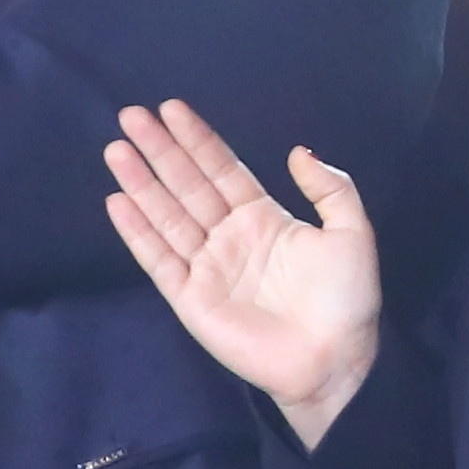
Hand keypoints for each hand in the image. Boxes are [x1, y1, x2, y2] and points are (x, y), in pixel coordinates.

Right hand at [95, 103, 386, 443]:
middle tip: (131, 115)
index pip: (223, 170)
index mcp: (264, 218)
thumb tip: (297, 151)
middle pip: (188, 185)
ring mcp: (207, 266)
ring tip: (117, 150)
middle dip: (161, 151)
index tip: (172, 108)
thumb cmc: (346, 299)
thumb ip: (330, 189)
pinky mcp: (191, 299)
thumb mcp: (352, 233)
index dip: (198, 140)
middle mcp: (230, 236)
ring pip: (167, 216)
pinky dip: (137, 232)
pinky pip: (159, 259)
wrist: (333, 359)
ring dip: (141, 183)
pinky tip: (118, 202)